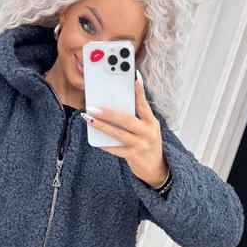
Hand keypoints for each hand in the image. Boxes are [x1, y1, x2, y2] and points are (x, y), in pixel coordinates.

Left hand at [84, 70, 168, 187]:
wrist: (156, 168)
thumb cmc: (148, 144)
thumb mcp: (148, 129)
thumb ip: (137, 119)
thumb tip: (116, 107)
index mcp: (152, 123)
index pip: (144, 105)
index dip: (140, 92)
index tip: (135, 78)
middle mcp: (148, 132)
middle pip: (126, 120)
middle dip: (108, 113)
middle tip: (93, 108)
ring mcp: (140, 145)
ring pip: (118, 134)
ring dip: (102, 126)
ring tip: (90, 119)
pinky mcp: (133, 156)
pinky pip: (116, 149)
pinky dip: (105, 144)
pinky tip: (96, 140)